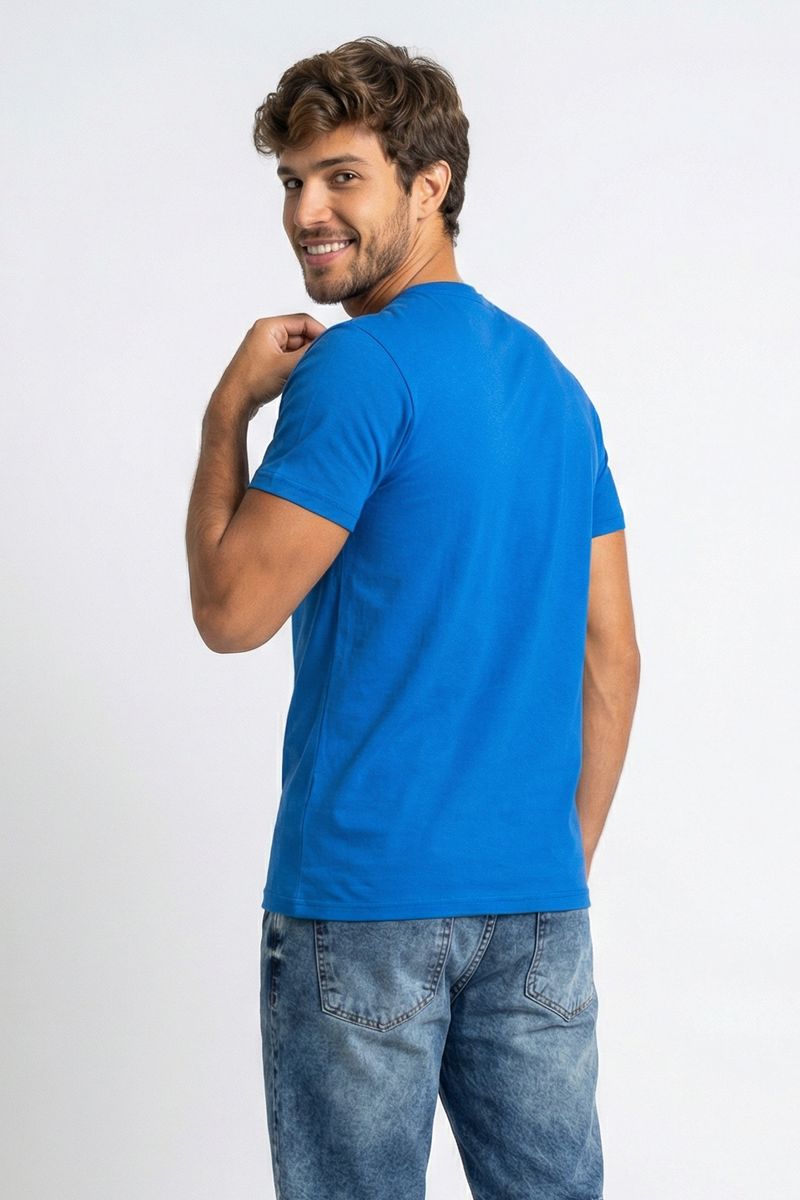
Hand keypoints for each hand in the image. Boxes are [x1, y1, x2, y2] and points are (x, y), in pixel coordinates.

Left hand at [211, 313, 326, 421]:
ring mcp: (265, 348)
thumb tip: (330, 346)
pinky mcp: (266, 362)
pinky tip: (301, 376)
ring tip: (311, 370)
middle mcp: (265, 333)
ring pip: (295, 347)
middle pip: (300, 334)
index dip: (320, 332)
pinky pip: (288, 357)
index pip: (304, 321)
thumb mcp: (288, 365)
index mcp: (268, 327)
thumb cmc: (254, 382)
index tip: (333, 346)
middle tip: (324, 360)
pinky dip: (297, 364)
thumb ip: (310, 353)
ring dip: (305, 357)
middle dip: (313, 346)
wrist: (233, 403)